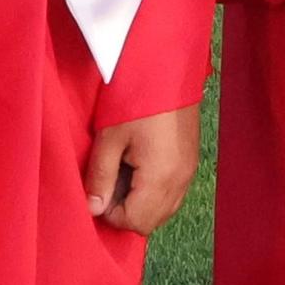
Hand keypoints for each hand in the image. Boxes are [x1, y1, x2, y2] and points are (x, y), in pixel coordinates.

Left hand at [83, 104, 200, 235]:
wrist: (168, 62)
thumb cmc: (135, 96)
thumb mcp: (109, 136)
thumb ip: (100, 177)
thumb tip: (93, 209)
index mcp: (161, 177)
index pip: (135, 222)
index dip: (111, 212)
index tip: (100, 186)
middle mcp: (181, 180)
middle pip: (151, 220)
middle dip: (127, 209)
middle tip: (110, 177)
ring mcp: (190, 169)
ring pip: (164, 208)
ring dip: (142, 200)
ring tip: (125, 167)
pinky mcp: (192, 158)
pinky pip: (173, 191)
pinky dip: (155, 187)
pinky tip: (141, 160)